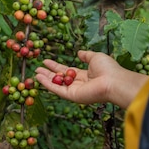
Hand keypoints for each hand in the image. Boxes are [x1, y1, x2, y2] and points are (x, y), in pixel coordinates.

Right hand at [34, 50, 148, 107]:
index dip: (56, 66)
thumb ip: (86, 55)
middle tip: (38, 68)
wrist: (113, 81)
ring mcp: (74, 90)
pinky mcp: (71, 96)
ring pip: (57, 84)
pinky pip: (57, 89)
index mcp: (84, 75)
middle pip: (60, 78)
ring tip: (35, 73)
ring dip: (45, 79)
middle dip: (49, 73)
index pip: (67, 70)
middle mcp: (78, 84)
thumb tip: (79, 52)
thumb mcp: (95, 57)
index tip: (46, 61)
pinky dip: (47, 84)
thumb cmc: (108, 69)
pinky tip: (39, 78)